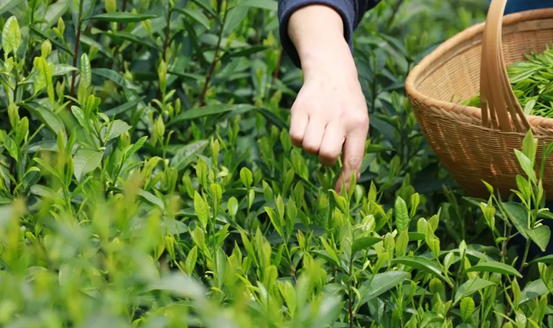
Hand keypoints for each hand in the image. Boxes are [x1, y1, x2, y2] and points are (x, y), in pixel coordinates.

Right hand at [287, 5, 368, 192]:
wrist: (331, 71)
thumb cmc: (347, 105)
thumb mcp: (359, 122)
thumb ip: (353, 149)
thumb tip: (349, 180)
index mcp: (358, 124)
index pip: (352, 159)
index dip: (345, 181)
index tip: (339, 197)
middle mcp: (339, 118)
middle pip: (326, 155)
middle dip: (324, 158)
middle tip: (326, 147)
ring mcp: (319, 112)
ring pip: (308, 147)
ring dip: (311, 147)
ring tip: (317, 133)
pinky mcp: (300, 108)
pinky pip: (294, 137)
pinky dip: (298, 138)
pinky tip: (306, 127)